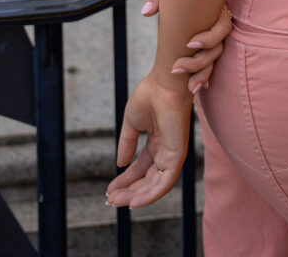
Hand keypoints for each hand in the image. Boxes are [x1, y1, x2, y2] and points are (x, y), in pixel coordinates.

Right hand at [106, 73, 191, 207]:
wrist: (163, 85)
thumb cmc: (149, 96)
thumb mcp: (132, 123)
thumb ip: (127, 144)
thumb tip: (119, 164)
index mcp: (156, 141)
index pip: (140, 167)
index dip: (125, 180)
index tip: (110, 191)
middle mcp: (165, 150)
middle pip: (146, 179)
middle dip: (128, 190)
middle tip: (110, 200)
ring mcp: (172, 154)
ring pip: (154, 185)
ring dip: (135, 196)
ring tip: (116, 201)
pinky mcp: (177, 156)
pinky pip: (165, 183)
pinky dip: (150, 195)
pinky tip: (134, 202)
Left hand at [171, 5, 233, 94]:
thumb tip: (147, 12)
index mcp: (213, 5)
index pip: (222, 27)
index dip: (208, 38)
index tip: (188, 44)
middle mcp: (215, 20)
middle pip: (218, 47)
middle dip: (199, 62)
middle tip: (175, 68)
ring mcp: (209, 31)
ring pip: (214, 57)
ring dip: (201, 73)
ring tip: (187, 87)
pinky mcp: (200, 41)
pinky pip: (207, 60)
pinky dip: (202, 74)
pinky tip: (193, 87)